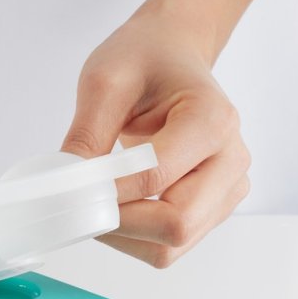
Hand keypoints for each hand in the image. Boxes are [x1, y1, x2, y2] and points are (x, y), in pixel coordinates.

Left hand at [61, 3, 250, 266]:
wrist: (173, 53)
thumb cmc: (145, 59)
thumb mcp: (104, 81)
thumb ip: (87, 135)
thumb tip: (66, 187)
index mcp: (213, 119)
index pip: (157, 177)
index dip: (107, 192)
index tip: (67, 189)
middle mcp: (231, 158)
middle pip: (177, 224)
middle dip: (118, 222)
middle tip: (77, 202)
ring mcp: (228, 188)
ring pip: (173, 245)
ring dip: (123, 236)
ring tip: (94, 200)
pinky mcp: (215, 208)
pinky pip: (171, 245)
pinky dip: (135, 237)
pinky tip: (115, 205)